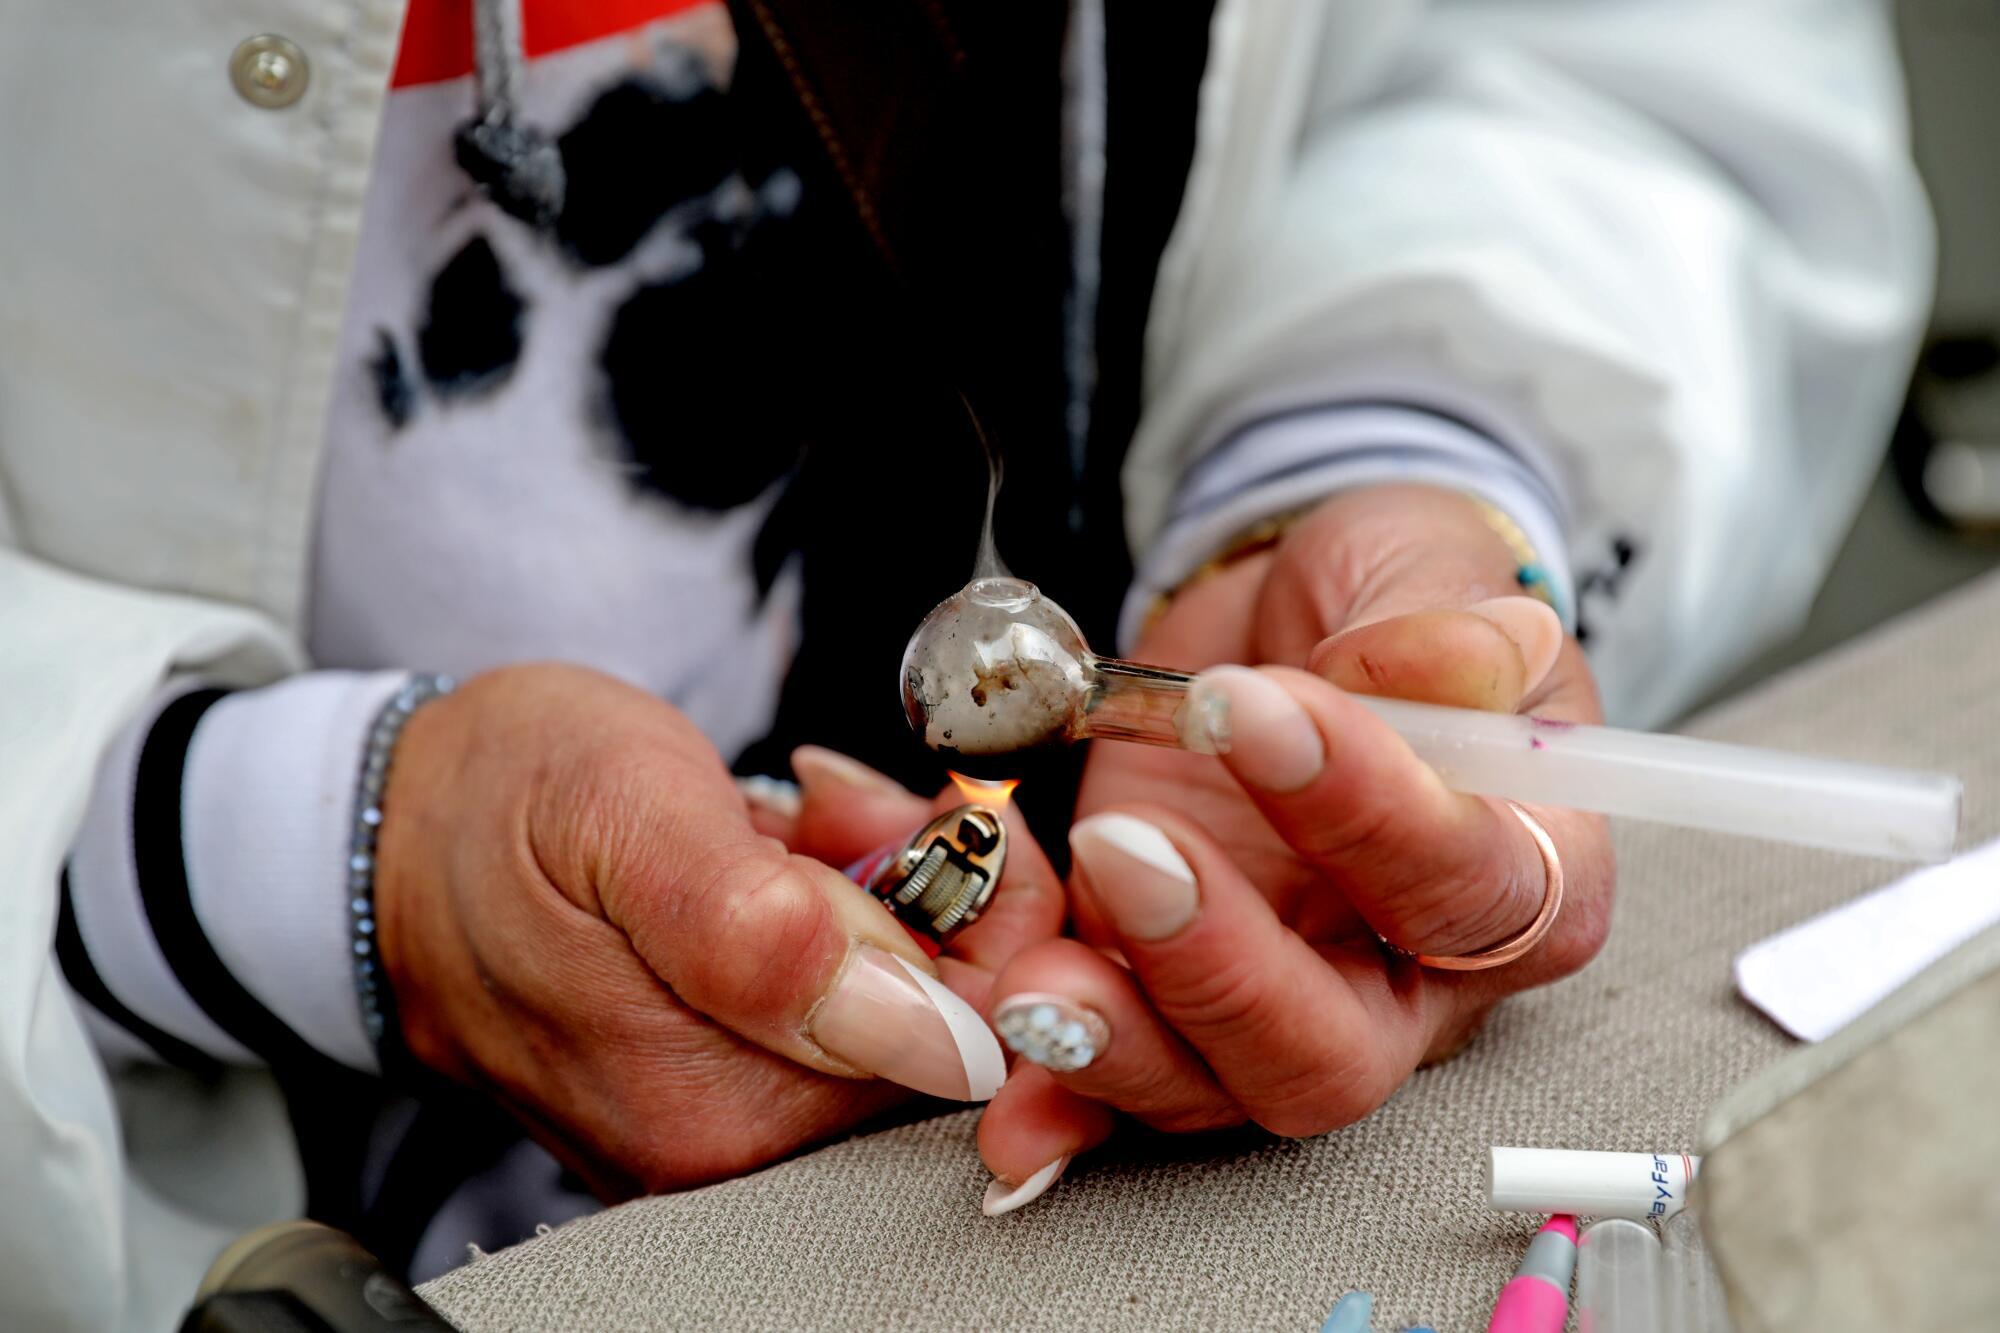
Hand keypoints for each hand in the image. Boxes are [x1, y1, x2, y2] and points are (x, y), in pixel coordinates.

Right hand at [376, 664, 1059, 1198]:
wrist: (395, 824)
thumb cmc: (498, 799)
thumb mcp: (625, 815)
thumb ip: (761, 934)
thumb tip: (917, 1023)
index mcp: (715, 1103)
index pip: (960, 1051)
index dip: (993, 921)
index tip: (951, 823)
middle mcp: (723, 1142)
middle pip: (940, 1031)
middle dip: (935, 895)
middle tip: (850, 807)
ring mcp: (716, 1117)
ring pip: (898, 1007)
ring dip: (885, 892)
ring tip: (798, 820)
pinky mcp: (712, 1078)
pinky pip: (842, 1002)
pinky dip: (841, 913)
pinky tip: (782, 857)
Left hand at [976, 485, 1614, 1209]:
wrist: (1278, 617)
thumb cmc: (1382, 602)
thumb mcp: (1425, 570)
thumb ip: (1444, 621)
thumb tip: (1448, 659)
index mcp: (1521, 874)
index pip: (1463, 887)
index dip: (1362, 811)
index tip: (1252, 707)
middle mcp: (1404, 975)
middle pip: (1329, 1049)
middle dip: (1219, 971)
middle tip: (1127, 851)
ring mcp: (1273, 998)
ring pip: (1210, 1085)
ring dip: (1111, 1043)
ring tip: (1031, 977)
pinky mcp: (1161, 994)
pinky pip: (1108, 1077)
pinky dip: (1047, 1085)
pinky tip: (994, 1061)